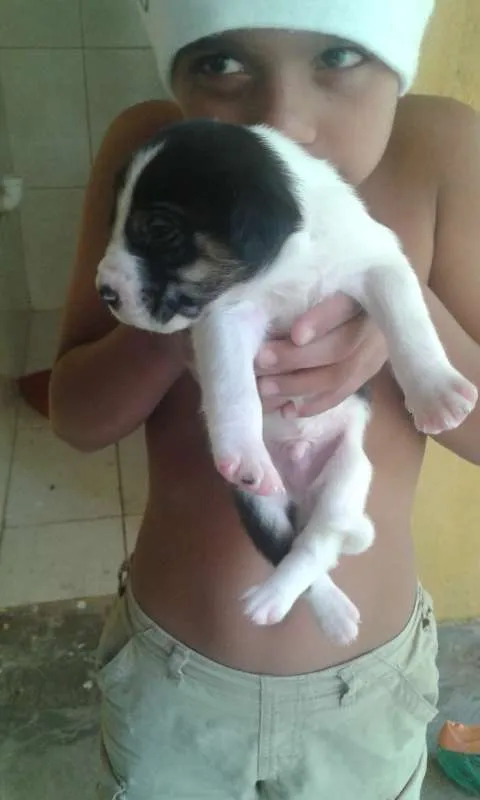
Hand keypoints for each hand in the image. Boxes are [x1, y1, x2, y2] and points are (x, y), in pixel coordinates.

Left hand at [255, 293, 387, 416]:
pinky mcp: (369, 372)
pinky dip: (314, 404)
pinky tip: (288, 409)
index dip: (321, 322)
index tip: (295, 335)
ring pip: (340, 376)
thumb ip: (303, 300)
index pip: (345, 306)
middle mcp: (375, 324)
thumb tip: (264, 324)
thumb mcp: (325, 284)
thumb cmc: (335, 287)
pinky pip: (343, 394)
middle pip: (339, 347)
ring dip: (299, 385)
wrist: (380, 300)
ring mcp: (376, 352)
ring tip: (266, 388)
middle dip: (296, 358)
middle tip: (261, 362)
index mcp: (366, 291)